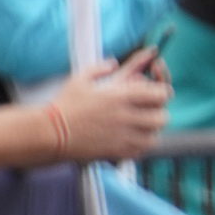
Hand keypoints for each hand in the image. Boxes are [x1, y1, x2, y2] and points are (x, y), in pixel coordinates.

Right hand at [50, 54, 170, 159]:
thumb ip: (101, 67)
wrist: (52, 133)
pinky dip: (140, 144)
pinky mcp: (118, 152)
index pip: (161, 94)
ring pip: (155, 136)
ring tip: (138, 125)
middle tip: (147, 110)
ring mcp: (124, 136)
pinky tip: (130, 138)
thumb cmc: (64, 105)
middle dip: (157, 112)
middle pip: (162, 117)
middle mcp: (126, 116)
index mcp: (120, 96)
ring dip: (150, 130)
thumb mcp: (81, 78)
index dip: (161, 91)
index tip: (154, 92)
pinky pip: (142, 150)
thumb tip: (114, 63)